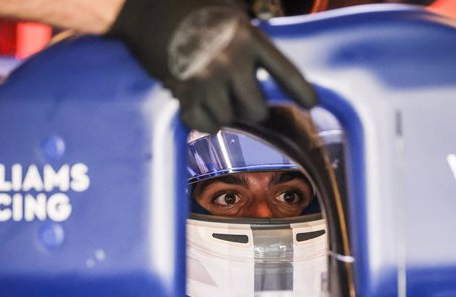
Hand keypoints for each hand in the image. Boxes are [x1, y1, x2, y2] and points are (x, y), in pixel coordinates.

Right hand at [109, 0, 317, 132]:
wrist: (143, 9)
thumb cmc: (188, 7)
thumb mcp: (229, 10)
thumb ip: (248, 36)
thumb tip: (261, 68)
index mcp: (248, 37)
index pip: (285, 71)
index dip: (301, 90)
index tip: (312, 104)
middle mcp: (232, 61)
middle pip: (257, 109)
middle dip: (250, 110)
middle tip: (242, 101)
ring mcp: (208, 80)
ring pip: (228, 120)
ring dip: (223, 115)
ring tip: (213, 97)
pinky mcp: (184, 93)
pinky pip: (203, 125)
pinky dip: (202, 121)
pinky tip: (197, 107)